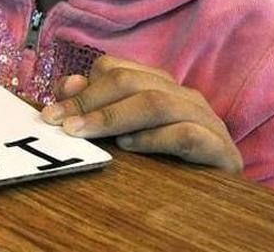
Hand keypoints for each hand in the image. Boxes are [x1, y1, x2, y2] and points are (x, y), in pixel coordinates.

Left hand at [41, 55, 242, 173]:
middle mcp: (183, 95)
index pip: (114, 69)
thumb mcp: (124, 134)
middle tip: (59, 125)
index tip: (51, 114)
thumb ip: (95, 107)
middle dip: (89, 102)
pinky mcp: (222, 150)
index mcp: (159, 85)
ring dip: (113, 117)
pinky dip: (154, 138)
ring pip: (156, 102)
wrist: (218, 203)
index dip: (80, 88)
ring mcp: (206, 120)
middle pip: (130, 82)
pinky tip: (128, 147)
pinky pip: (186, 134)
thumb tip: (67, 85)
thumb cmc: (165, 162)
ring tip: (84, 133)